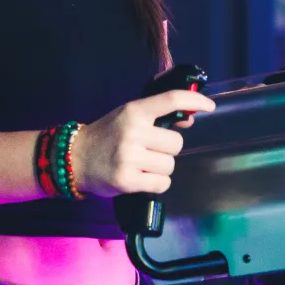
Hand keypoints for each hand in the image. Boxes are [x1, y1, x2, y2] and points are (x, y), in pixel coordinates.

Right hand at [70, 89, 215, 196]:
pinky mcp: (127, 181)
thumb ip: (157, 116)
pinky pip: (162, 183)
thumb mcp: (128, 117)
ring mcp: (129, 157)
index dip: (194, 100)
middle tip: (149, 150)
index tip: (210, 106)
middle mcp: (133, 132)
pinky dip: (156, 183)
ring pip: (170, 165)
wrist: (74, 158)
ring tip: (142, 165)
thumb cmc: (107, 135)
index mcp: (134, 112)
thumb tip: (190, 118)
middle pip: (176, 143)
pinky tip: (142, 178)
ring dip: (161, 168)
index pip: (171, 100)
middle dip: (167, 149)